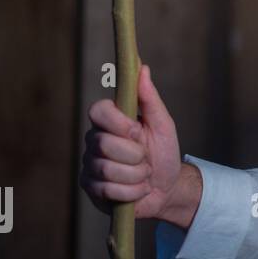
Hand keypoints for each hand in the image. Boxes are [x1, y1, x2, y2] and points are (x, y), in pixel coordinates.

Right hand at [80, 64, 186, 222]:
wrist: (167, 188)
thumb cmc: (163, 152)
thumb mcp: (162, 125)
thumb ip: (150, 98)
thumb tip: (141, 67)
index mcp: (110, 121)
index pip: (97, 110)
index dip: (117, 123)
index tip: (137, 130)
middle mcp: (95, 140)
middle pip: (104, 144)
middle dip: (135, 155)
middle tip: (146, 158)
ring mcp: (90, 165)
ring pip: (108, 169)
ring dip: (137, 175)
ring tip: (144, 174)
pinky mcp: (91, 188)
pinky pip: (109, 190)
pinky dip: (132, 191)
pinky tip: (137, 189)